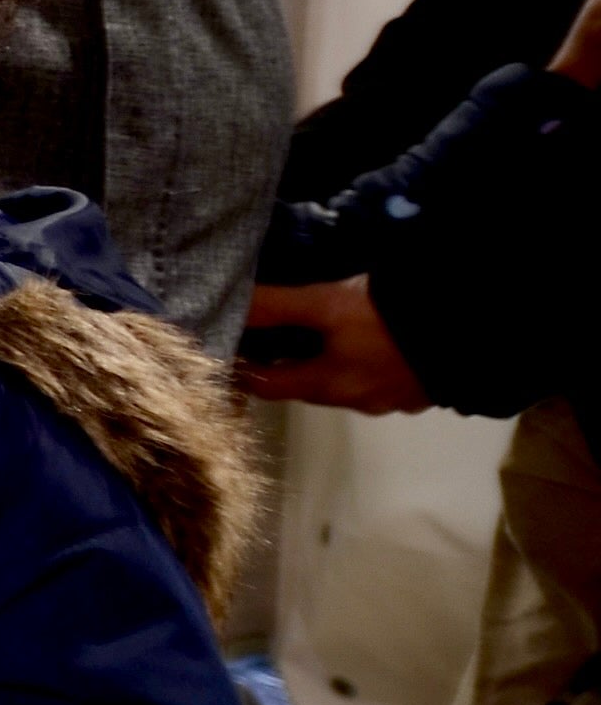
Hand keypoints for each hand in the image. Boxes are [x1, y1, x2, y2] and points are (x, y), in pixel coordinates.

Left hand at [237, 278, 427, 413]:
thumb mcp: (329, 303)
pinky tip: (367, 340)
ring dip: (326, 364)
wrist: (476, 331)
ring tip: (315, 332)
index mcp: (328, 385)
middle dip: (284, 363)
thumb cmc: (392, 319)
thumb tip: (231, 306)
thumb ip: (278, 306)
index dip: (243, 369)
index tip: (228, 347)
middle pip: (305, 385)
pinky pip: (379, 380)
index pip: (267, 386)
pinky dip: (362, 363)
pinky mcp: (421, 391)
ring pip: (344, 384)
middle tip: (265, 333)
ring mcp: (393, 400)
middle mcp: (357, 401)